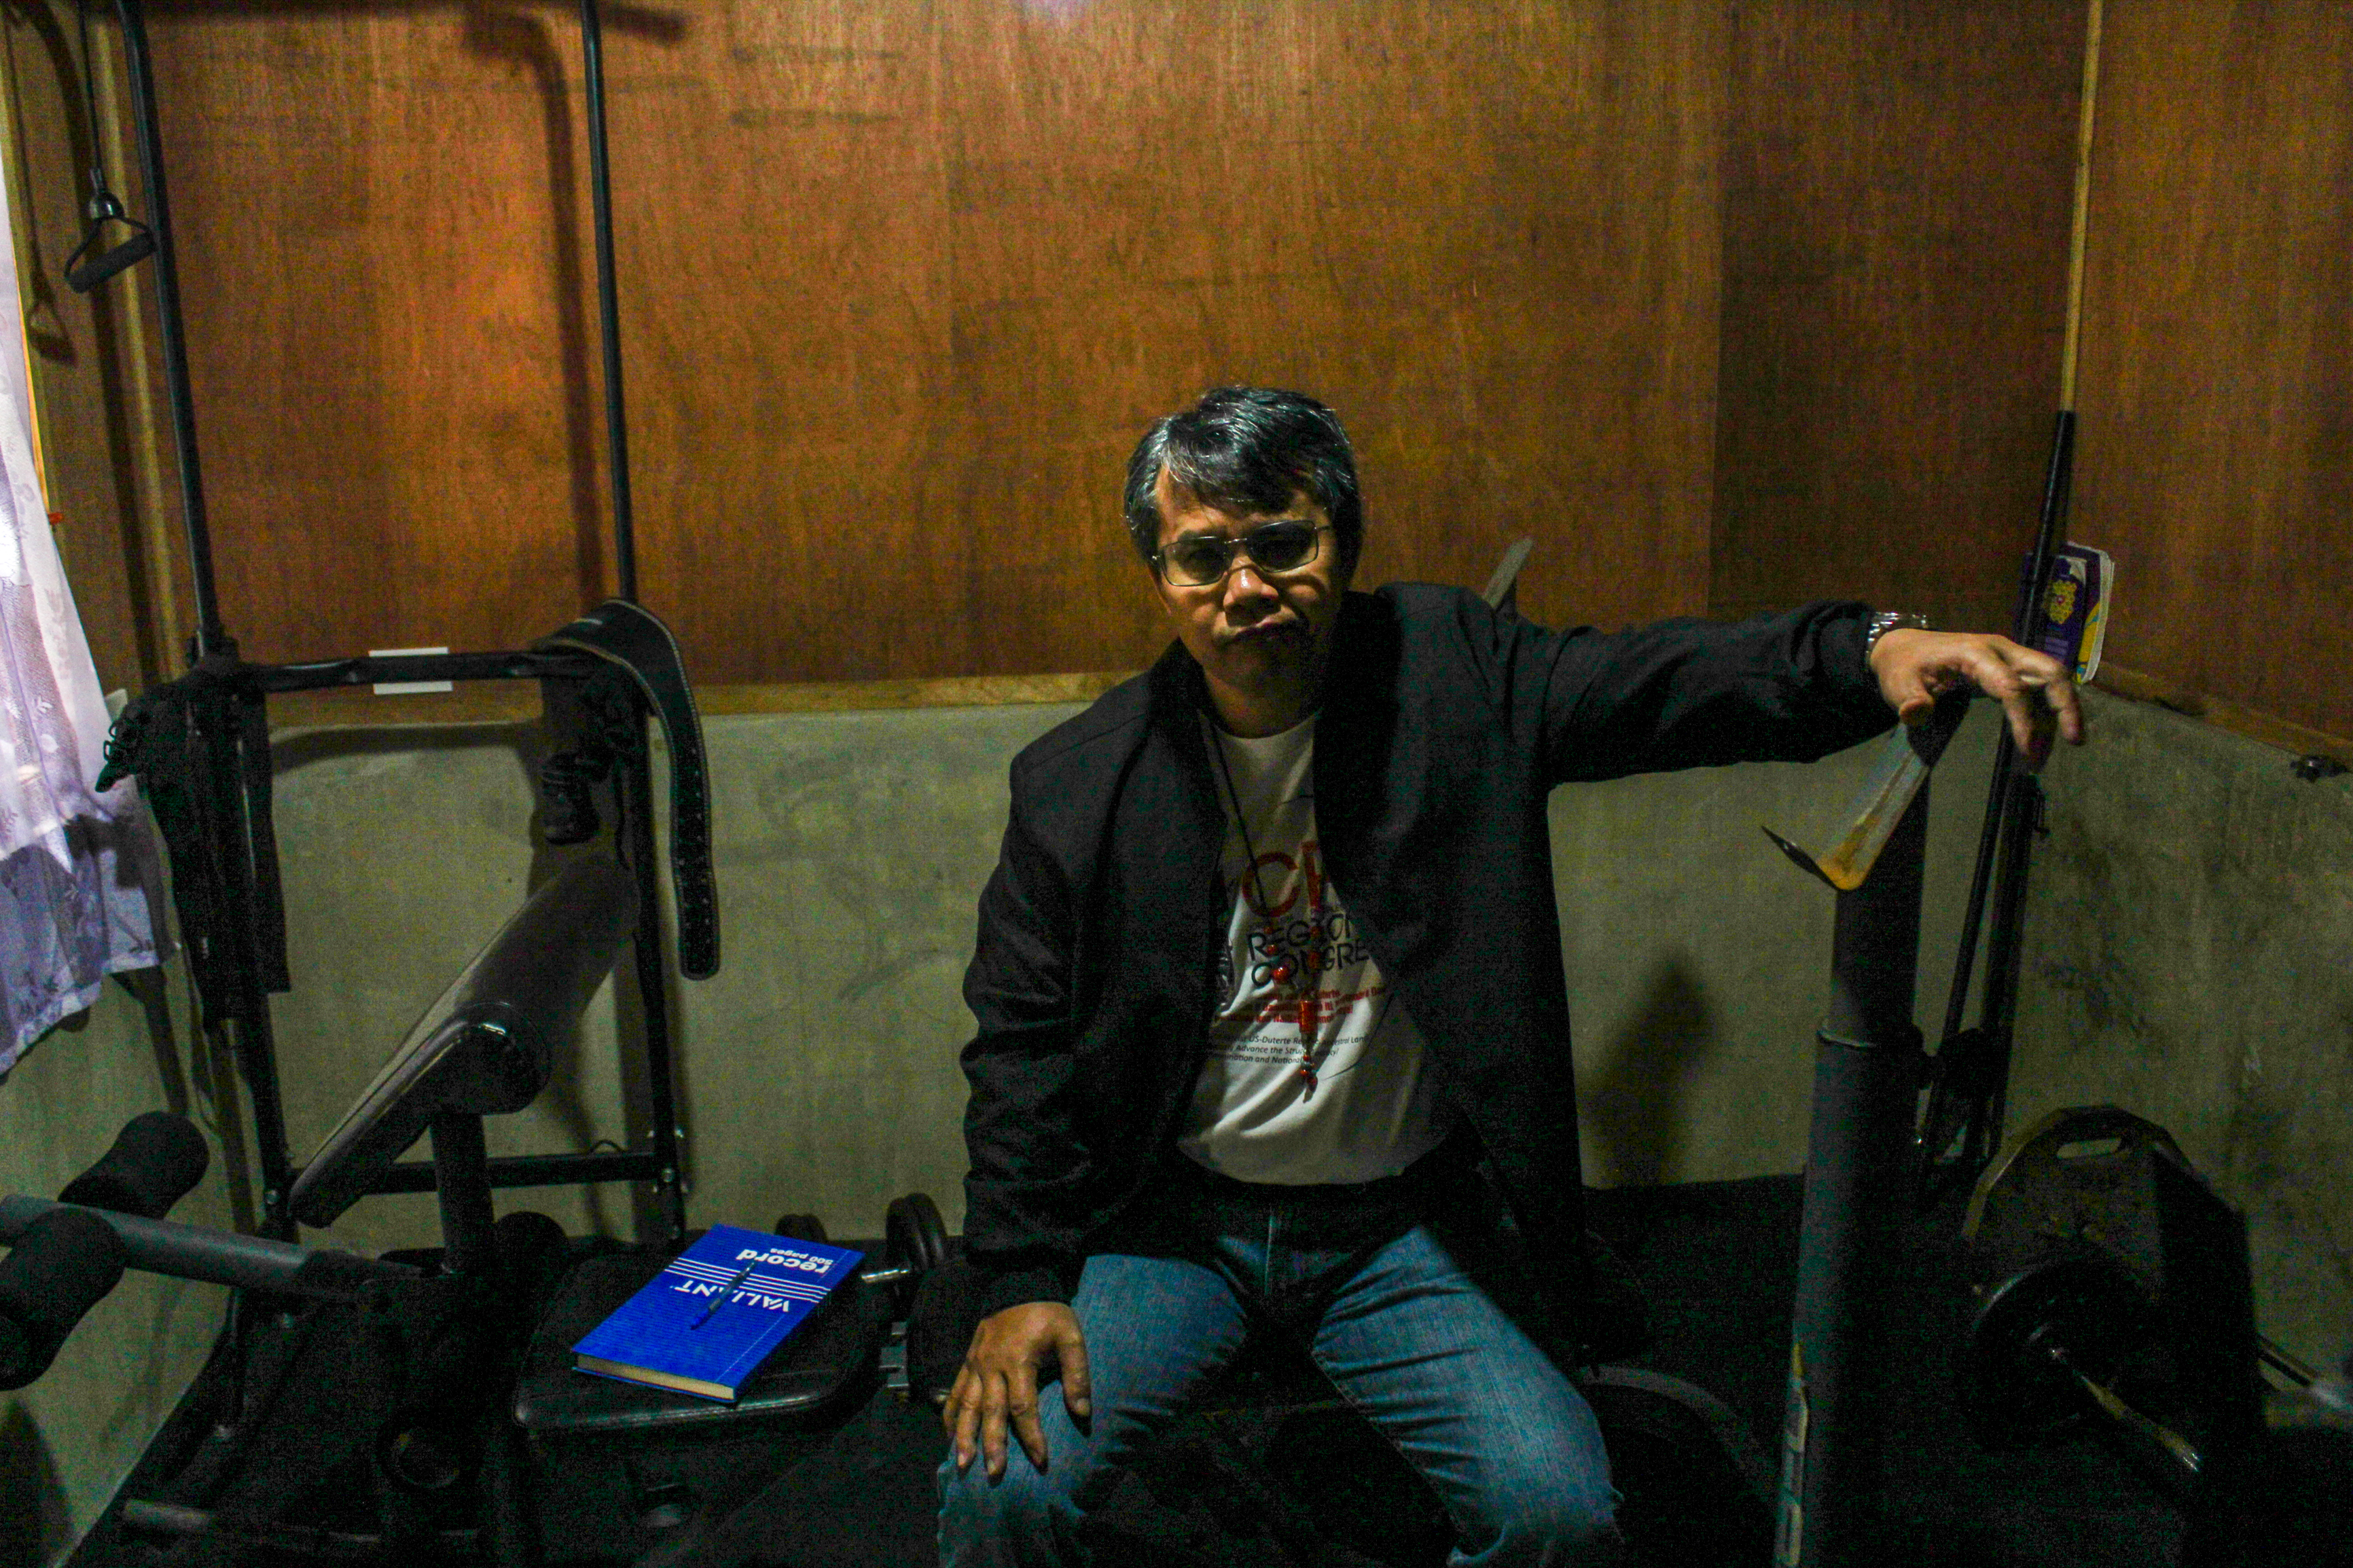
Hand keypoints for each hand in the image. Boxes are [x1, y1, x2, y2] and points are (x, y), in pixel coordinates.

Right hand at [943, 1302, 1091, 1480]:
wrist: (1019, 1284)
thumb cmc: (1048, 1314)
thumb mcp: (1070, 1337)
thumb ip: (1077, 1374)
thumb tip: (1082, 1412)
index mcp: (1018, 1360)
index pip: (1023, 1406)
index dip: (1032, 1436)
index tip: (1041, 1461)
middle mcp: (992, 1365)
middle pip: (990, 1411)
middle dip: (992, 1445)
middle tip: (994, 1473)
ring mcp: (976, 1364)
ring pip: (967, 1405)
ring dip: (964, 1436)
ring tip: (962, 1463)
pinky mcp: (968, 1361)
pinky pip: (956, 1391)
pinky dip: (951, 1414)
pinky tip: (948, 1435)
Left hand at [1869, 628, 2085, 766]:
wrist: (1902, 648)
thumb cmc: (1902, 667)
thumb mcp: (1897, 685)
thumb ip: (1908, 701)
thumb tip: (1916, 713)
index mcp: (1975, 653)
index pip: (2011, 686)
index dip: (2023, 720)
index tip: (2028, 751)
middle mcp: (2001, 650)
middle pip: (2050, 671)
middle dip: (2067, 705)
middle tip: (2076, 741)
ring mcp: (2009, 657)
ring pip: (2051, 679)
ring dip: (2059, 714)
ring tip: (2044, 757)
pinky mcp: (2011, 667)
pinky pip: (2039, 687)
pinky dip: (2045, 713)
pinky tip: (2039, 743)